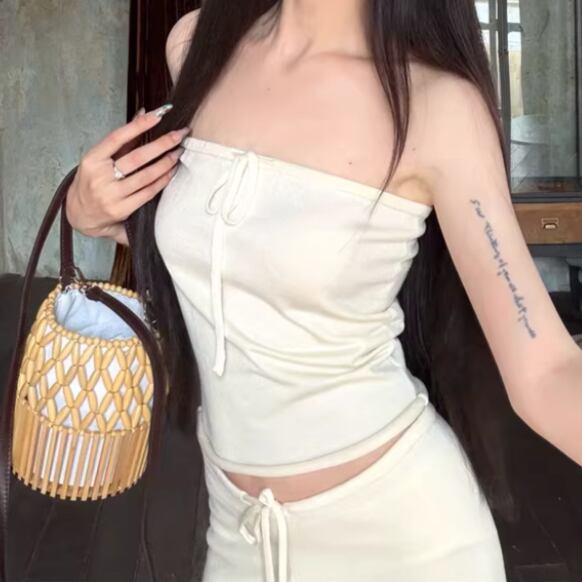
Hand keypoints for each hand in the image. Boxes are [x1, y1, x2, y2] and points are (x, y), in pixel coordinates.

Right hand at [65, 104, 190, 242]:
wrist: (81, 214)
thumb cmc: (93, 181)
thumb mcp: (100, 159)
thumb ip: (123, 139)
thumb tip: (144, 113)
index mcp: (92, 159)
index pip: (117, 138)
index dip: (138, 126)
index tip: (158, 116)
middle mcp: (100, 177)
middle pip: (136, 158)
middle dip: (161, 144)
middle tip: (179, 135)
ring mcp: (111, 195)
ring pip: (145, 176)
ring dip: (166, 163)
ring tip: (178, 152)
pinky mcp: (122, 210)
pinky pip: (148, 193)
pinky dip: (162, 181)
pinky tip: (171, 172)